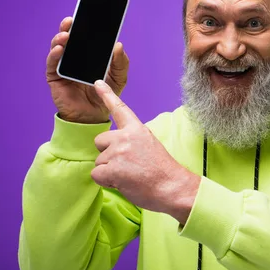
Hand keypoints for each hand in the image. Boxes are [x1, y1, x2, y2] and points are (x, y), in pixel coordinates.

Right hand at [46, 17, 129, 123]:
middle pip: (70, 38)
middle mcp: (74, 57)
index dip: (84, 24)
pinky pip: (52, 64)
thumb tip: (119, 45)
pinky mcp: (55, 78)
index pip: (85, 36)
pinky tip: (60, 49)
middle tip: (73, 19)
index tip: (87, 12)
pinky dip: (54, 55)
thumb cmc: (105, 95)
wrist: (93, 117)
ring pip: (58, 47)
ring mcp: (63, 67)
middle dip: (70, 27)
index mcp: (89, 55)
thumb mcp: (119, 78)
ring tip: (67, 34)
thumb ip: (121, 63)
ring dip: (60, 38)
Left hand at [91, 80, 199, 223]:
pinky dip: (106, 181)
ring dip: (109, 171)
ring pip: (99, 161)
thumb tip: (115, 148)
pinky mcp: (113, 168)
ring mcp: (118, 152)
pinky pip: (96, 175)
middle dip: (107, 154)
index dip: (107, 95)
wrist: (172, 187)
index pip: (120, 109)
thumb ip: (132, 141)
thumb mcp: (149, 146)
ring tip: (130, 175)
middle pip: (100, 141)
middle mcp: (126, 137)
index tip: (98, 83)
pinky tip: (123, 182)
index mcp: (137, 129)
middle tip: (127, 165)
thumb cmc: (162, 172)